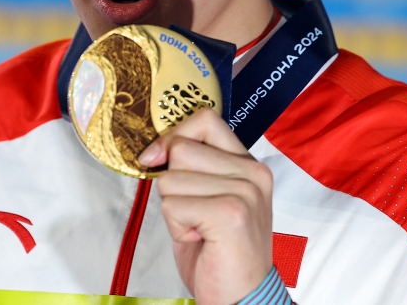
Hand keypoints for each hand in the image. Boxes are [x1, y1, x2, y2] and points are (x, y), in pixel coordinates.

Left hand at [138, 109, 272, 304]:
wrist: (242, 298)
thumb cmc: (221, 253)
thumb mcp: (209, 200)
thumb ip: (193, 168)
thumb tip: (154, 151)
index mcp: (250, 165)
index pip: (205, 119)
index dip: (173, 135)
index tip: (156, 158)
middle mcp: (253, 172)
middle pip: (181, 147)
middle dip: (173, 183)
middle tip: (195, 214)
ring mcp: (245, 191)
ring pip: (172, 178)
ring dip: (174, 209)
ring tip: (199, 229)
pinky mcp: (230, 213)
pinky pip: (173, 204)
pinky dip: (176, 226)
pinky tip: (199, 239)